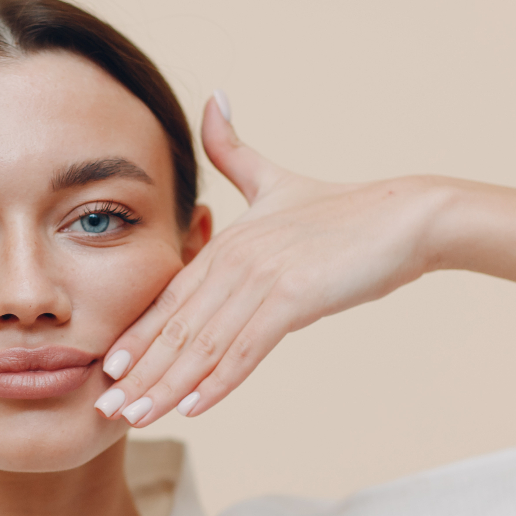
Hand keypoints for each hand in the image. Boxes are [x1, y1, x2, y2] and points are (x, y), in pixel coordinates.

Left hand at [97, 97, 438, 425]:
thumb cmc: (345, 210)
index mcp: (225, 245)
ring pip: (203, 344)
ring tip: (138, 418)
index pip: (168, 301)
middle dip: (139, 373)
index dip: (136, 338)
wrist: (408, 215)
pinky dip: (218, 380)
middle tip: (107, 410)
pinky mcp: (293, 295)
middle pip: (175, 327)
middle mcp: (234, 260)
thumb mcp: (278, 181)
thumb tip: (215, 96)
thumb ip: (237, 152)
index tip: (107, 372)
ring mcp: (261, 277)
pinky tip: (194, 408)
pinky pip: (247, 347)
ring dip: (168, 386)